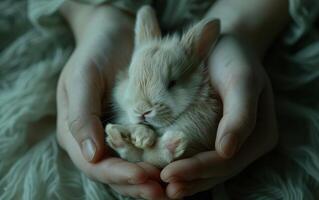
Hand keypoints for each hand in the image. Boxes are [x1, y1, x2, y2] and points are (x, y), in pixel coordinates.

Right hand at [57, 4, 166, 198]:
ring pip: (129, 166)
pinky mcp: (133, 127)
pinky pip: (143, 151)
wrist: (113, 33)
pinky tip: (172, 168)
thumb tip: (91, 154)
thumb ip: (81, 114)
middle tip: (162, 192)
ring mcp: (114, 135)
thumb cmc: (95, 51)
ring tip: (170, 189)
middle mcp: (95, 139)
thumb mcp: (83, 77)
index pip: (94, 163)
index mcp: (76, 131)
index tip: (143, 176)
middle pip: (113, 172)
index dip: (117, 174)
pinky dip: (156, 162)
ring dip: (148, 180)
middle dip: (136, 183)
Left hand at [160, 35, 277, 198]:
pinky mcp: (216, 136)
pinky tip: (167, 171)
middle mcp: (246, 144)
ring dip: (187, 181)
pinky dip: (186, 167)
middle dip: (190, 180)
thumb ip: (241, 114)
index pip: (226, 161)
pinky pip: (202, 157)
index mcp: (259, 134)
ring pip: (209, 170)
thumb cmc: (234, 58)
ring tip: (163, 188)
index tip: (169, 173)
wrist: (225, 47)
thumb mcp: (242, 79)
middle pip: (217, 170)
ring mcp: (232, 142)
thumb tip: (227, 151)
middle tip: (162, 186)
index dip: (199, 170)